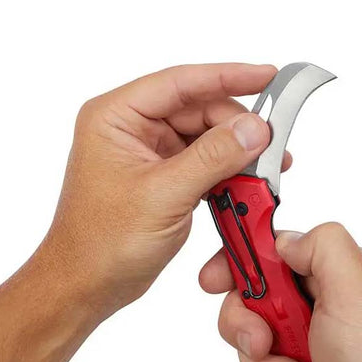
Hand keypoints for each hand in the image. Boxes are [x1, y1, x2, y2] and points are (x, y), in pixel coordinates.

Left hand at [44, 63, 288, 317]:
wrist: (86, 285)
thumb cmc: (103, 243)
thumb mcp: (164, 195)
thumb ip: (212, 157)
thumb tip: (255, 129)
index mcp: (116, 117)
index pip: (180, 83)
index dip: (228, 76)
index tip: (268, 76)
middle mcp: (131, 129)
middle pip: (197, 110)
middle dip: (237, 127)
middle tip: (274, 144)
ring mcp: (147, 154)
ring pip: (204, 138)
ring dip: (235, 152)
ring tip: (265, 168)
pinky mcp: (160, 178)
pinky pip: (202, 163)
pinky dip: (225, 172)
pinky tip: (245, 183)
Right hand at [199, 223, 361, 361]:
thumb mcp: (358, 289)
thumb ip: (321, 247)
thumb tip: (284, 242)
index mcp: (335, 277)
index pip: (272, 253)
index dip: (238, 262)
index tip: (214, 280)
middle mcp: (319, 308)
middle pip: (249, 302)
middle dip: (249, 328)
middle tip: (264, 343)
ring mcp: (307, 347)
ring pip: (250, 349)